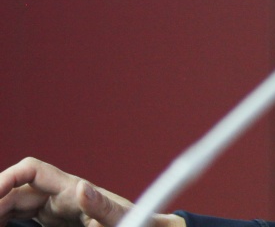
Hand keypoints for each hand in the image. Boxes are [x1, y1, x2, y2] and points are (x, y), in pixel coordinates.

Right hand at [0, 158, 181, 226]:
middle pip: (14, 191)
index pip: (31, 171)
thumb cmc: (141, 222)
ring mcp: (54, 210)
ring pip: (14, 207)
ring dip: (0, 214)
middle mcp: (59, 195)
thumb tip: (81, 187)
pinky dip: (8, 223)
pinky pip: (22, 220)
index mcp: (71, 189)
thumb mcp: (121, 217)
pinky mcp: (53, 223)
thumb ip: (102, 205)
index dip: (5, 179)